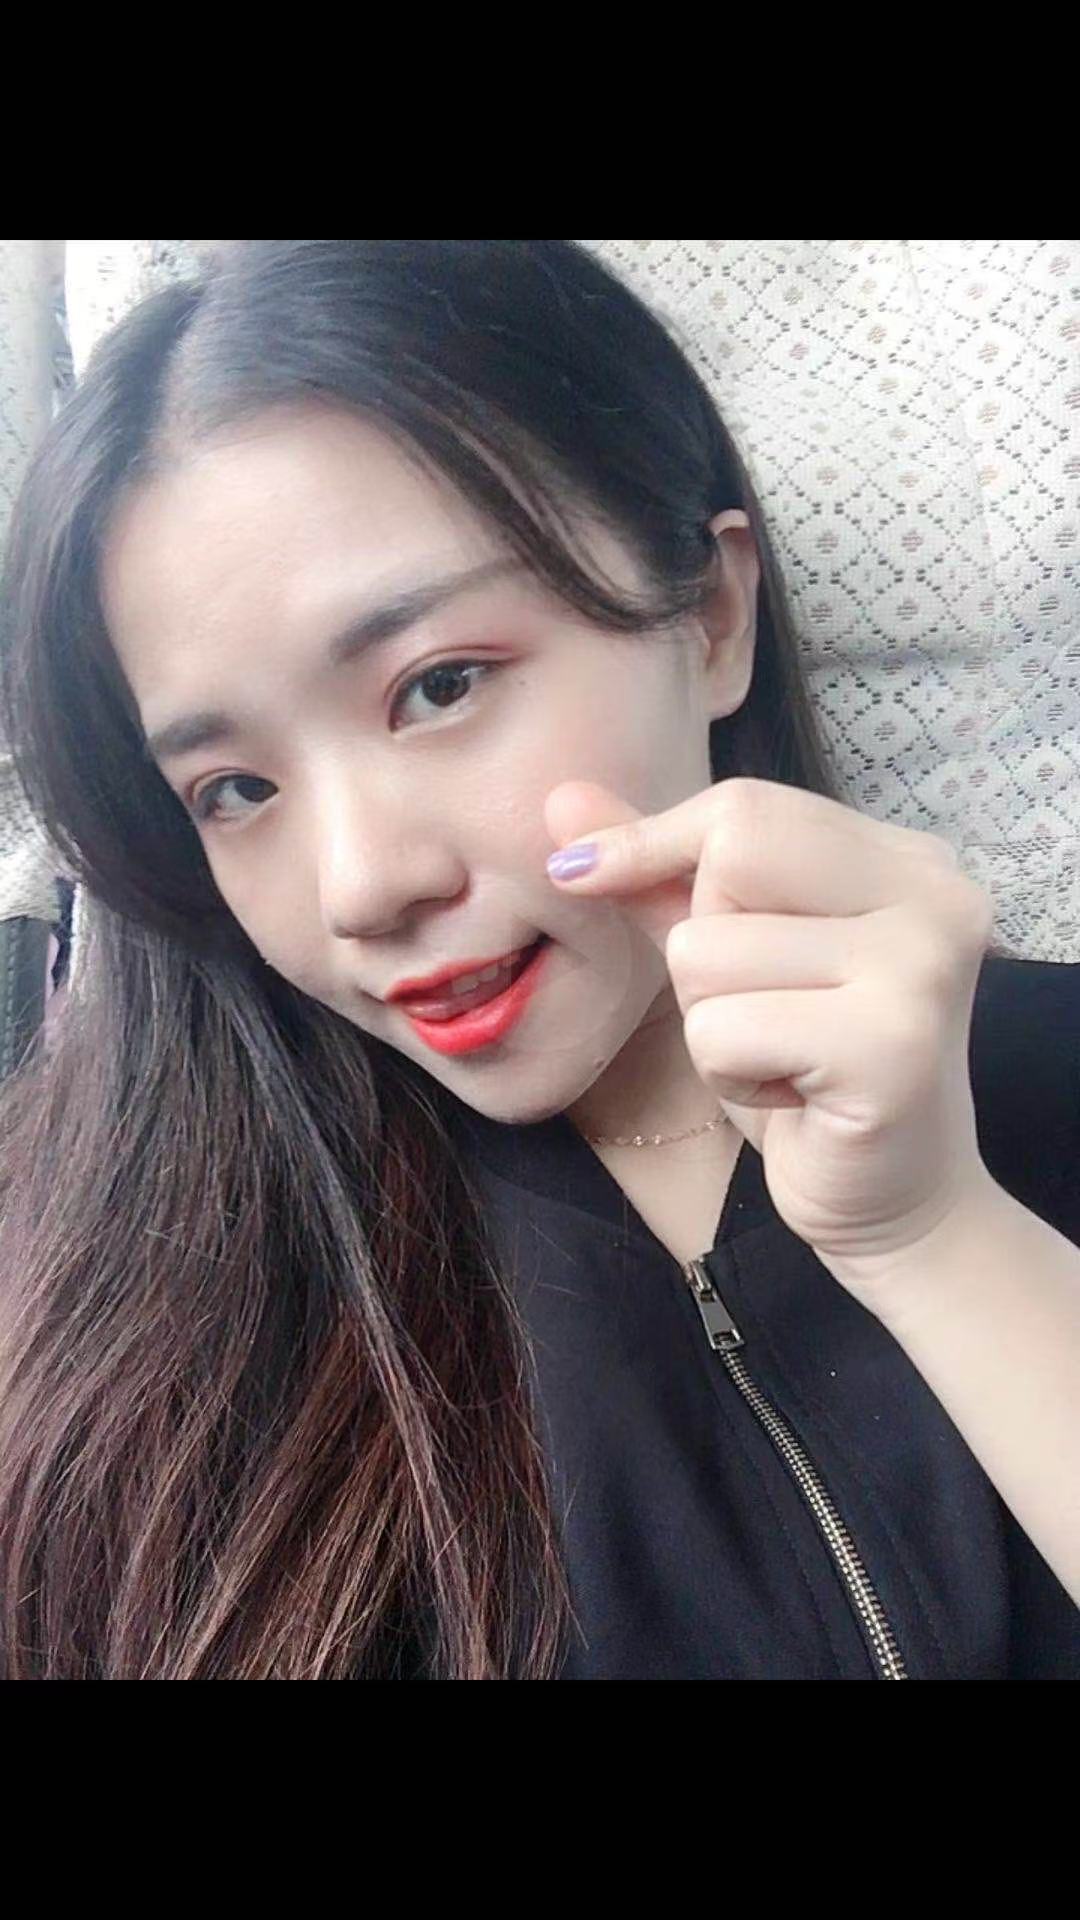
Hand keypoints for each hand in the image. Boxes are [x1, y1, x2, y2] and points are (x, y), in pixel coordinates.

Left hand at [544, 776, 999, 1304]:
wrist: (895, 1204)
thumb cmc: (809, 1075)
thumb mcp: (732, 958)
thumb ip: (661, 873)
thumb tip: (562, 796)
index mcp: (907, 861)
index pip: (746, 808)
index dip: (652, 841)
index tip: (583, 874)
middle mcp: (932, 896)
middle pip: (729, 854)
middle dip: (703, 944)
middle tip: (767, 1010)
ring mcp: (920, 966)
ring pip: (706, 951)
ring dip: (712, 1024)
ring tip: (783, 1059)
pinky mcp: (890, 1045)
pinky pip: (722, 1030)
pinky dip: (729, 1076)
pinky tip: (793, 1099)